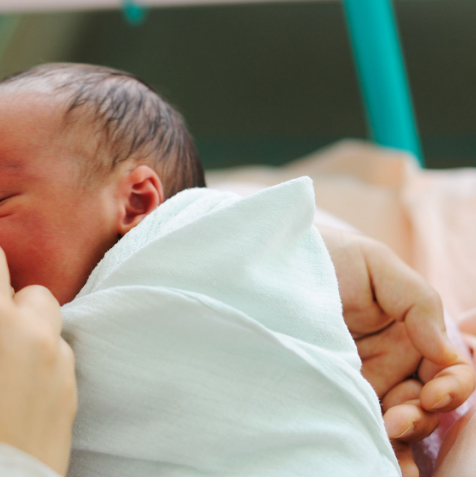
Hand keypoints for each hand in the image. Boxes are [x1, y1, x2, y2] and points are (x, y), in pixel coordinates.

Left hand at [319, 225, 475, 476]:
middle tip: (396, 422)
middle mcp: (390, 361)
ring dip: (401, 439)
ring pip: (396, 422)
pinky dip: (374, 449)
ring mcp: (360, 382)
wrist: (259, 261)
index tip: (432, 394)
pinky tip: (382, 465)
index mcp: (410, 332)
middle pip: (425, 403)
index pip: (447, 367)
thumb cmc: (320, 255)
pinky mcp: (327, 396)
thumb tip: (448, 352)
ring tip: (385, 439)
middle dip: (420, 417)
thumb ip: (418, 301)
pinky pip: (358, 427)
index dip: (452, 386)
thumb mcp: (373, 264)